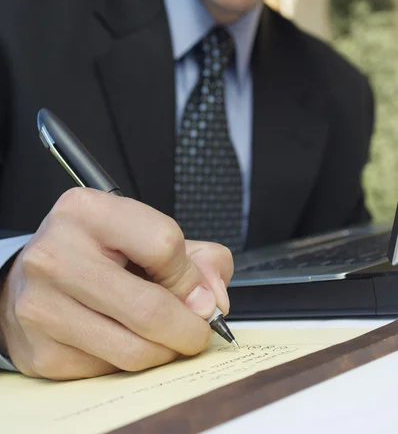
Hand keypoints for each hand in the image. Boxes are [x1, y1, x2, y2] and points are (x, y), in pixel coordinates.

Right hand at [0, 188, 232, 379]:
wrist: (34, 274)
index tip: (199, 294)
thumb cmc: (96, 250)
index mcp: (88, 212)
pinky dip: (130, 363)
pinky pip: (108, 371)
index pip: (163, 245)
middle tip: (197, 331)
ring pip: (133, 350)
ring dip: (164, 351)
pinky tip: (124, 339)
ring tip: (165, 336)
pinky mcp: (40, 350)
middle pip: (149, 308)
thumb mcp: (144, 232)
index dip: (192, 278)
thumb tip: (213, 300)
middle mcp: (56, 255)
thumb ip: (197, 257)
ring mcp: (42, 306)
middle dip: (189, 329)